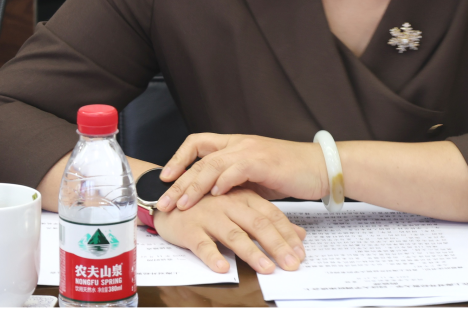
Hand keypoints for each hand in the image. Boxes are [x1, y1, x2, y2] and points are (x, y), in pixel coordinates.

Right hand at [152, 186, 306, 273]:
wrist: (167, 198)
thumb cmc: (207, 205)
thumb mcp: (240, 207)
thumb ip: (269, 219)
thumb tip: (299, 235)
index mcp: (243, 197)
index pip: (271, 216)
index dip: (288, 235)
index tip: (301, 254)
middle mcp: (229, 204)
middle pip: (258, 225)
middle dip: (277, 246)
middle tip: (292, 265)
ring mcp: (209, 216)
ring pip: (234, 235)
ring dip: (252, 253)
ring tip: (267, 269)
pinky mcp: (190, 229)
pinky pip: (202, 244)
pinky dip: (212, 256)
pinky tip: (222, 268)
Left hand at [157, 133, 328, 212]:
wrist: (320, 167)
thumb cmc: (289, 174)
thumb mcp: (255, 178)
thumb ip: (234, 183)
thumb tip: (212, 199)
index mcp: (235, 144)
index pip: (198, 142)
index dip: (179, 158)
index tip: (165, 178)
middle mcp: (239, 143)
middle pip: (199, 158)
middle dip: (178, 181)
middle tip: (163, 201)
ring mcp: (251, 150)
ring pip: (213, 164)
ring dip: (194, 185)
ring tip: (182, 204)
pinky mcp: (263, 162)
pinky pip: (237, 169)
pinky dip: (224, 181)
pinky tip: (215, 195)